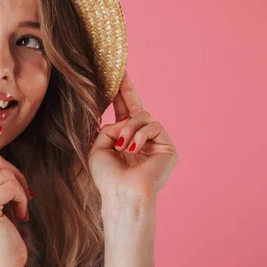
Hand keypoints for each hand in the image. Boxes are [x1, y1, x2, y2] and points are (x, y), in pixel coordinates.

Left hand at [89, 70, 178, 199]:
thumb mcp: (100, 146)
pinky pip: (153, 125)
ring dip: (128, 128)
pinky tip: (133, 149)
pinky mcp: (167, 146)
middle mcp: (141, 138)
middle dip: (126, 90)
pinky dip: (140, 135)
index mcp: (124, 139)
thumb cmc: (108, 176)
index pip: (123, 112)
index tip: (114, 77)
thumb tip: (123, 118)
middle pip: (137, 106)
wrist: (122, 193)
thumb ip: (108, 127)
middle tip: (120, 72)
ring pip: (143, 116)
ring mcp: (155, 142)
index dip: (119, 95)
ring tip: (122, 146)